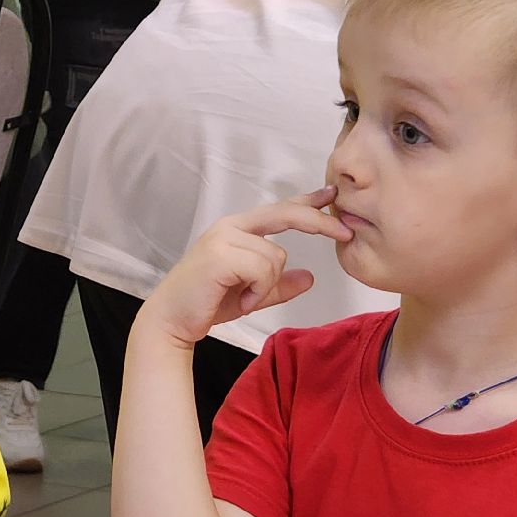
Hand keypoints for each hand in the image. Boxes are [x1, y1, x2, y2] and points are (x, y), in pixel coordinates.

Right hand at [134, 187, 350, 348]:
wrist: (171, 320)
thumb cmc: (206, 304)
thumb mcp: (252, 294)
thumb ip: (279, 285)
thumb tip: (309, 278)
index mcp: (237, 230)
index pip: (279, 209)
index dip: (308, 201)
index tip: (331, 195)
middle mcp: (231, 227)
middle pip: (285, 213)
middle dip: (319, 221)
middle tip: (345, 232)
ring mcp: (224, 237)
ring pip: (276, 255)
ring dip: (268, 284)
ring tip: (246, 298)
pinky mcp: (220, 254)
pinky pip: (263, 268)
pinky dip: (258, 290)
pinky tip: (242, 300)